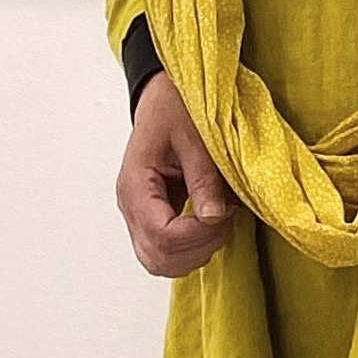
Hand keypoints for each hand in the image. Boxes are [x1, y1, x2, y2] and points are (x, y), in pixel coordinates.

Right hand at [116, 74, 237, 277]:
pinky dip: (192, 247)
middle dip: (199, 246)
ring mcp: (139, 214)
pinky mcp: (152, 217)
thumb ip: (203, 178)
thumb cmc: (175, 106)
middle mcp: (131, 206)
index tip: (226, 213)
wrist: (164, 95)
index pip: (162, 235)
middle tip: (226, 218)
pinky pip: (166, 251)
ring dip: (196, 251)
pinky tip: (211, 223)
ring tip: (220, 219)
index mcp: (135, 184)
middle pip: (158, 258)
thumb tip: (214, 217)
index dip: (199, 234)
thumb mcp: (196, 136)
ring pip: (161, 262)